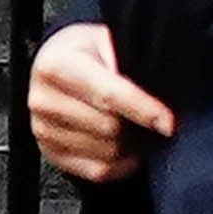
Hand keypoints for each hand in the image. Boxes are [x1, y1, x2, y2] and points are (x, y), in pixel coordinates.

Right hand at [28, 21, 174, 184]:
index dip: (144, 110)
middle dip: (138, 125)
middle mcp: (44, 99)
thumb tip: (164, 93)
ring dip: (131, 144)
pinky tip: (126, 144)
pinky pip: (99, 171)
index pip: (108, 95)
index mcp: (57, 65)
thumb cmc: (91, 52)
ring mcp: (44, 130)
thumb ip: (129, 64)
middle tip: (154, 117)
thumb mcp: (109, 42)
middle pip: (109, 128)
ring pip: (107, 152)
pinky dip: (122, 163)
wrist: (60, 62)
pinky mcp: (51, 154)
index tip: (169, 123)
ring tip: (136, 126)